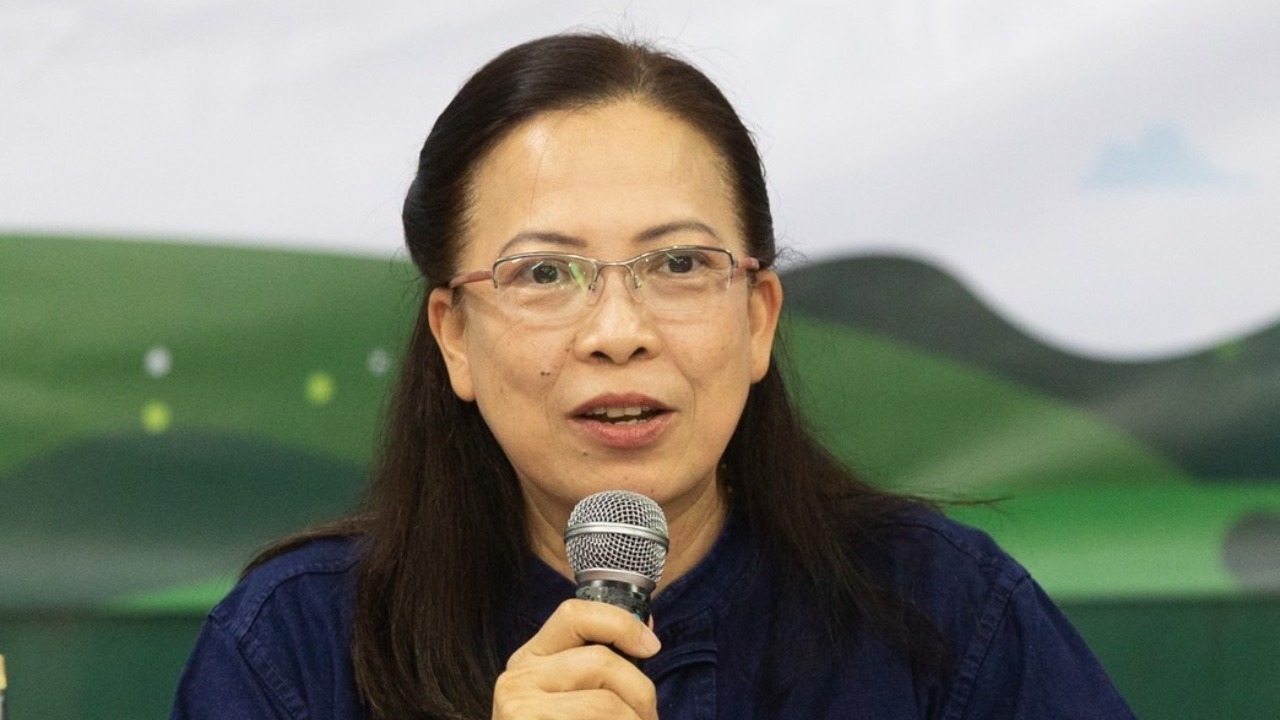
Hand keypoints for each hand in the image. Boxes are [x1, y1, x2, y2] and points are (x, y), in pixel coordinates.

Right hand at [493, 599, 661, 719]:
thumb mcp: (573, 699)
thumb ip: (602, 668)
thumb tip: (647, 634)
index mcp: (530, 660)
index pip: (574, 614)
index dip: (621, 623)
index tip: (652, 646)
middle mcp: (517, 680)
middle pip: (601, 663)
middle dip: (641, 694)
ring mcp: (518, 711)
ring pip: (605, 705)